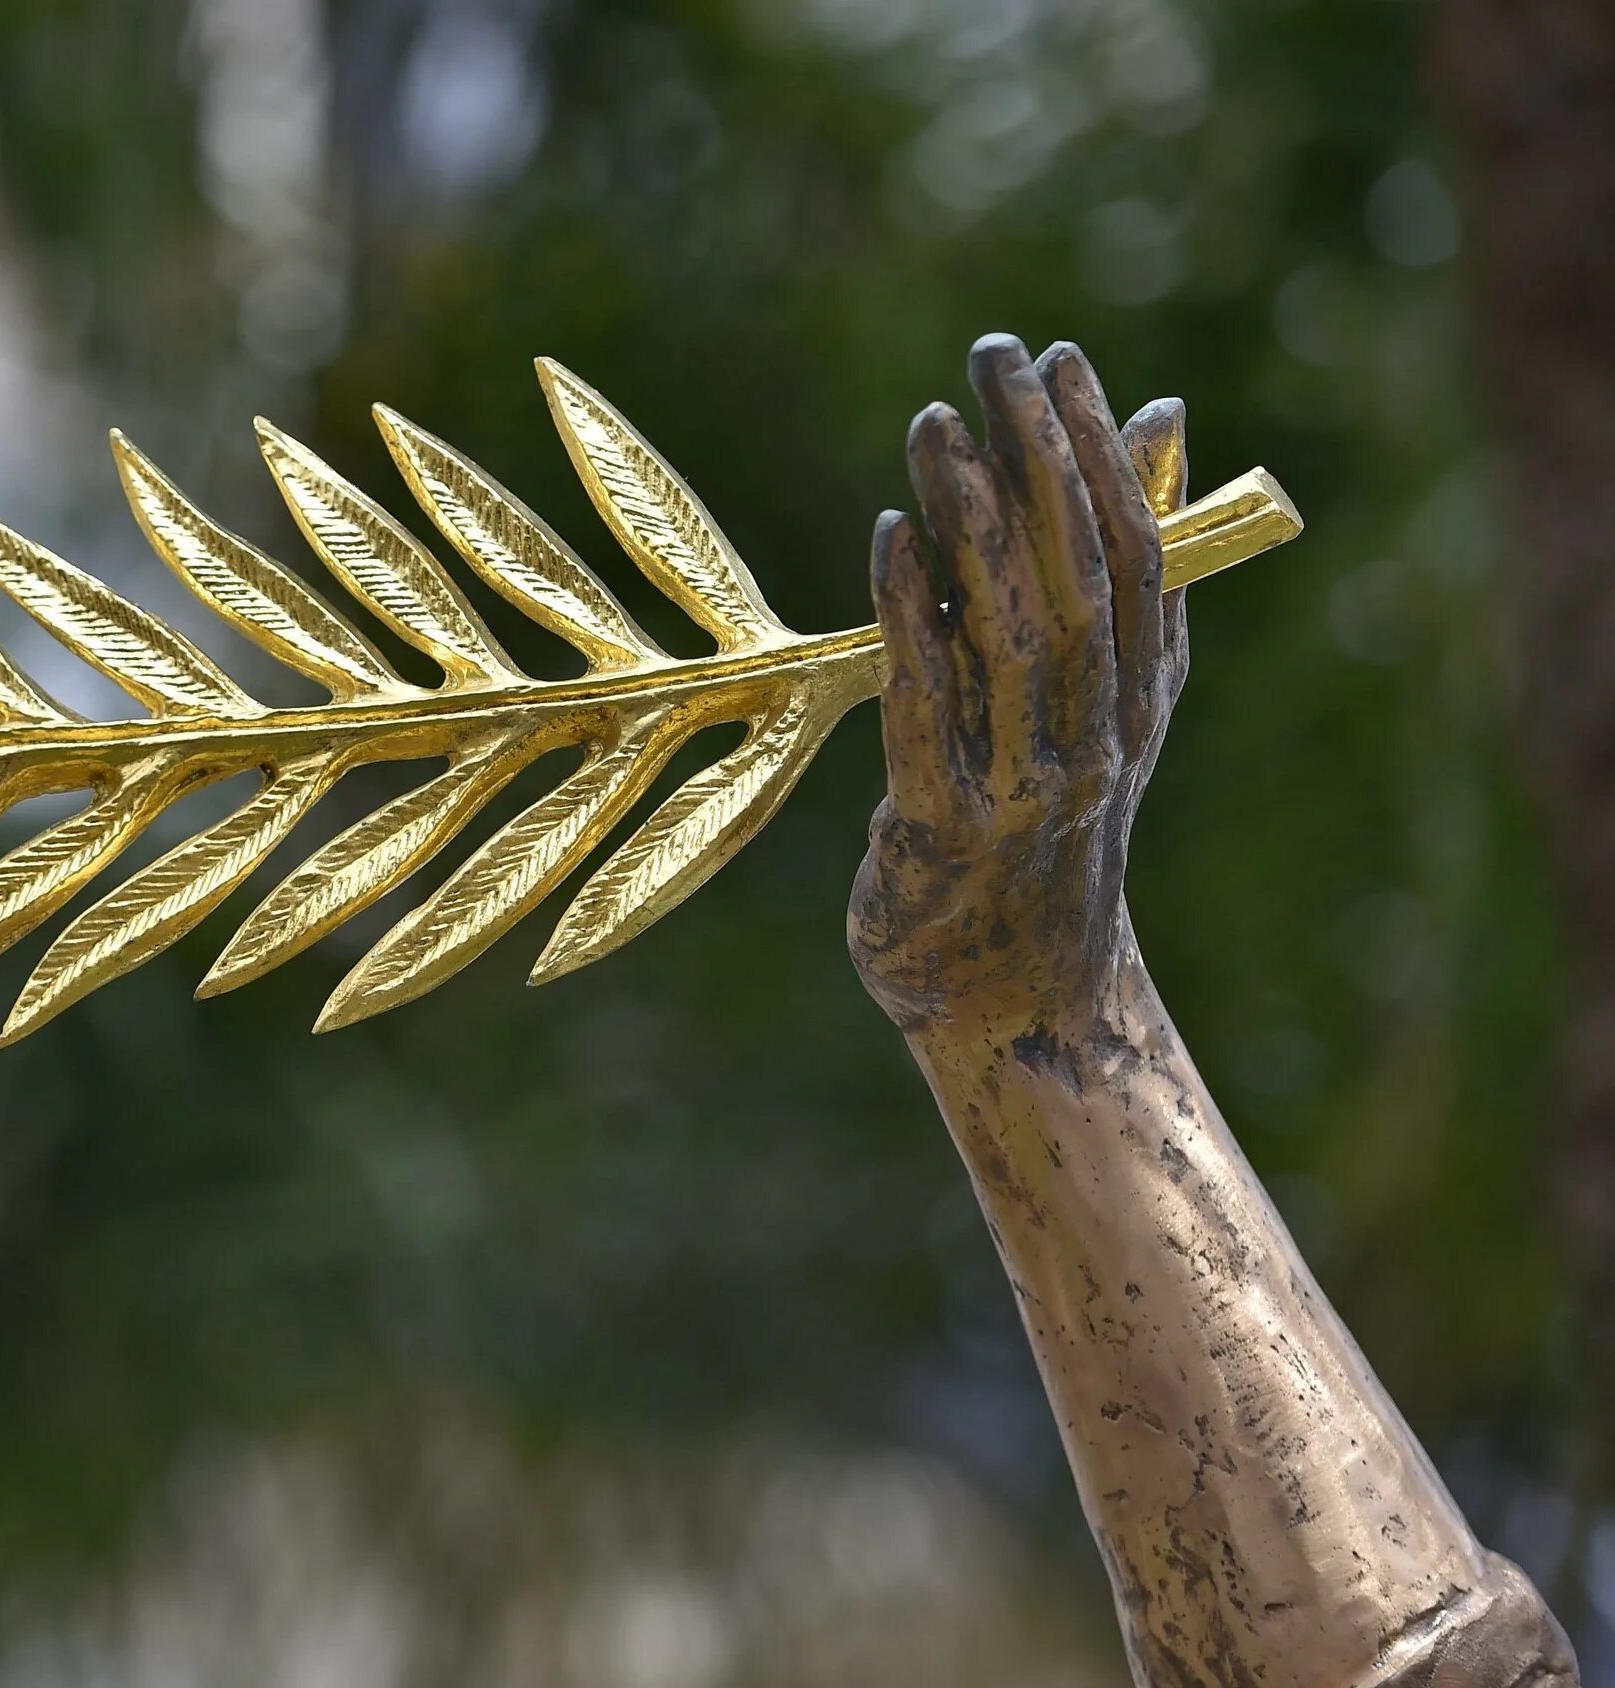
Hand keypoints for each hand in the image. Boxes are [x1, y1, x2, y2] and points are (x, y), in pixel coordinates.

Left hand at [846, 335, 1189, 1035]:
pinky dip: (912, 615)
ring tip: (935, 423)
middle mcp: (1096, 733)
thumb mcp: (1100, 698)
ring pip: (1011, 629)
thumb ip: (1117, 571)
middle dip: (1040, 456)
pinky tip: (890, 536)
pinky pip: (931, 704)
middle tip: (995, 356)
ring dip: (974, 519)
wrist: (1010, 996)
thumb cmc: (1039, 826)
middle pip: (1078, 575)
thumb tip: (1160, 418)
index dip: (1105, 455)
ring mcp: (1025, 781)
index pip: (1137, 554)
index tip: (1063, 360)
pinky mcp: (945, 824)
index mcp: (1138, 697)